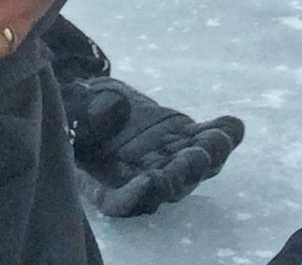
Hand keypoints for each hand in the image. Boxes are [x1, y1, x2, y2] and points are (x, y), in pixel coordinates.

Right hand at [60, 65, 246, 217]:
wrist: (92, 99)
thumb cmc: (73, 110)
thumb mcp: (69, 108)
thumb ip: (82, 114)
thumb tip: (115, 112)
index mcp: (100, 180)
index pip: (118, 201)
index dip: (133, 197)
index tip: (147, 181)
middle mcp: (136, 178)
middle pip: (164, 189)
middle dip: (183, 175)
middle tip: (197, 157)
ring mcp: (163, 160)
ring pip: (190, 169)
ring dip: (208, 156)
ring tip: (220, 137)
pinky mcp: (181, 139)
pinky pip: (203, 142)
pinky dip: (219, 134)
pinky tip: (233, 125)